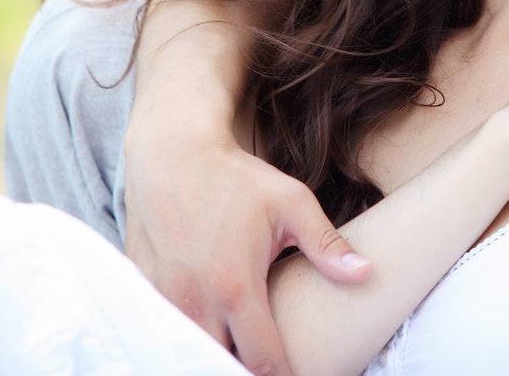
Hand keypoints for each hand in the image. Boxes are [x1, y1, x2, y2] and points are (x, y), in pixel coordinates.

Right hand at [122, 118, 371, 374]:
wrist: (171, 154)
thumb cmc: (235, 178)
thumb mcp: (291, 203)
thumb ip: (327, 245)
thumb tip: (366, 273)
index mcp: (236, 287)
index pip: (262, 360)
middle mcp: (194, 303)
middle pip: (220, 366)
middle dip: (244, 373)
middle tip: (268, 366)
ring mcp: (161, 301)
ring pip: (188, 353)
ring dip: (212, 356)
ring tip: (238, 352)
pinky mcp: (142, 293)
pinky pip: (162, 334)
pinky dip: (183, 341)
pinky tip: (206, 335)